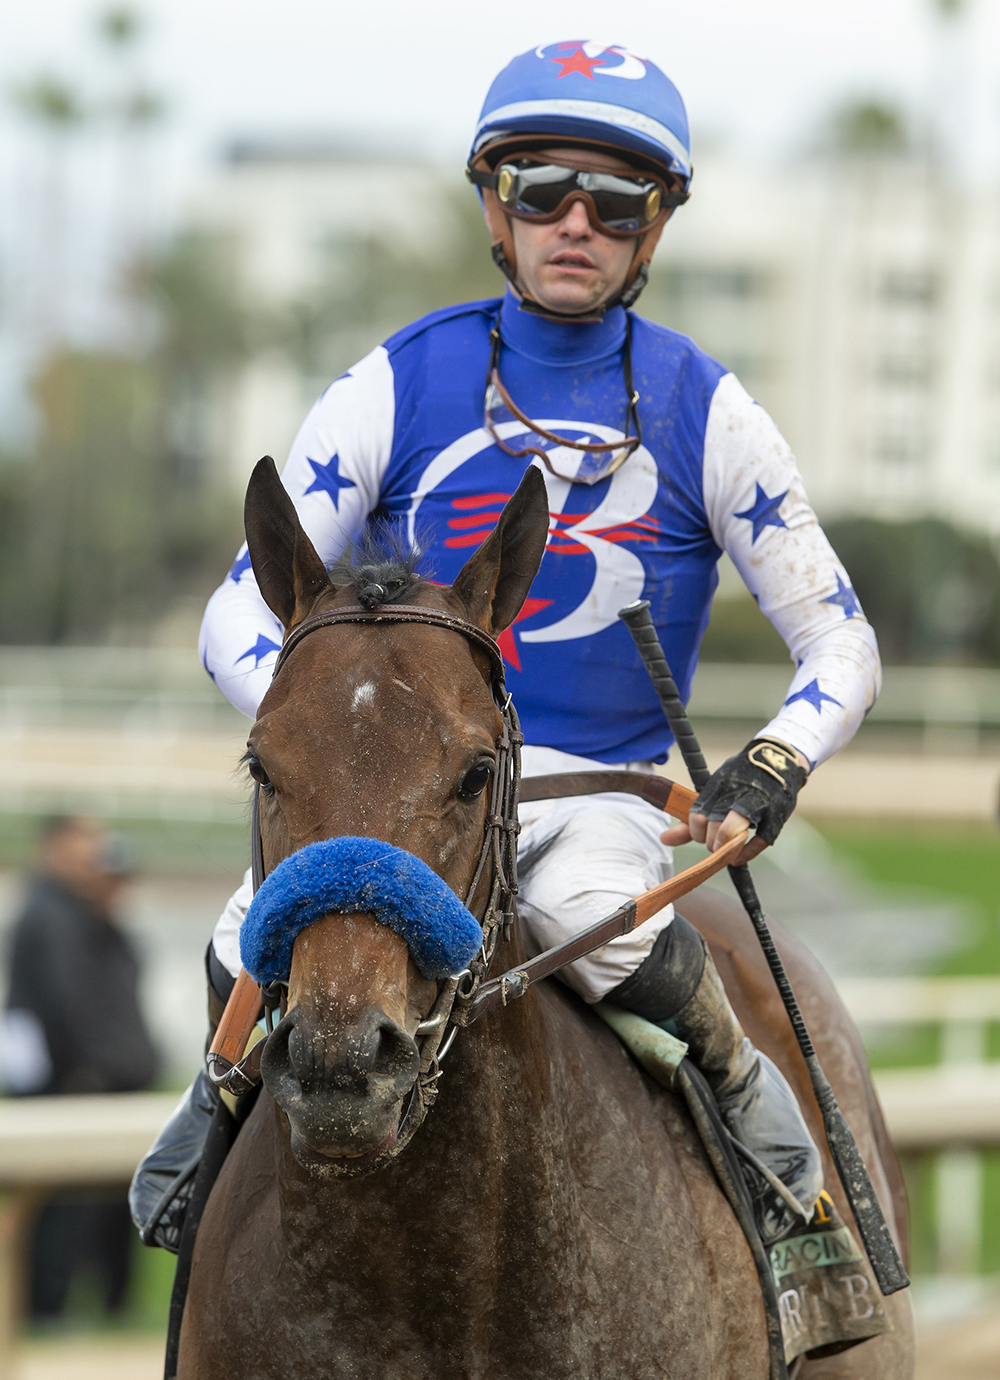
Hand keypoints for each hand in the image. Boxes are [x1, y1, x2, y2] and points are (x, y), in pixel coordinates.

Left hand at [660, 736, 807, 865]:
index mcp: (718, 786)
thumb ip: (691, 819)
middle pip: (715, 825)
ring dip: (726, 847)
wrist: (778, 758)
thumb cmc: (740, 780)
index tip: (701, 836)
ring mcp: (759, 803)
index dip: (696, 832)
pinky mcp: (778, 814)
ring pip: (735, 828)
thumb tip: (664, 840)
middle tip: (714, 847)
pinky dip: (748, 853)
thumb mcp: (715, 792)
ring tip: (726, 852)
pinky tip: (739, 857)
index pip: (697, 814)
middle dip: (712, 843)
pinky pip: (762, 840)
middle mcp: (736, 793)